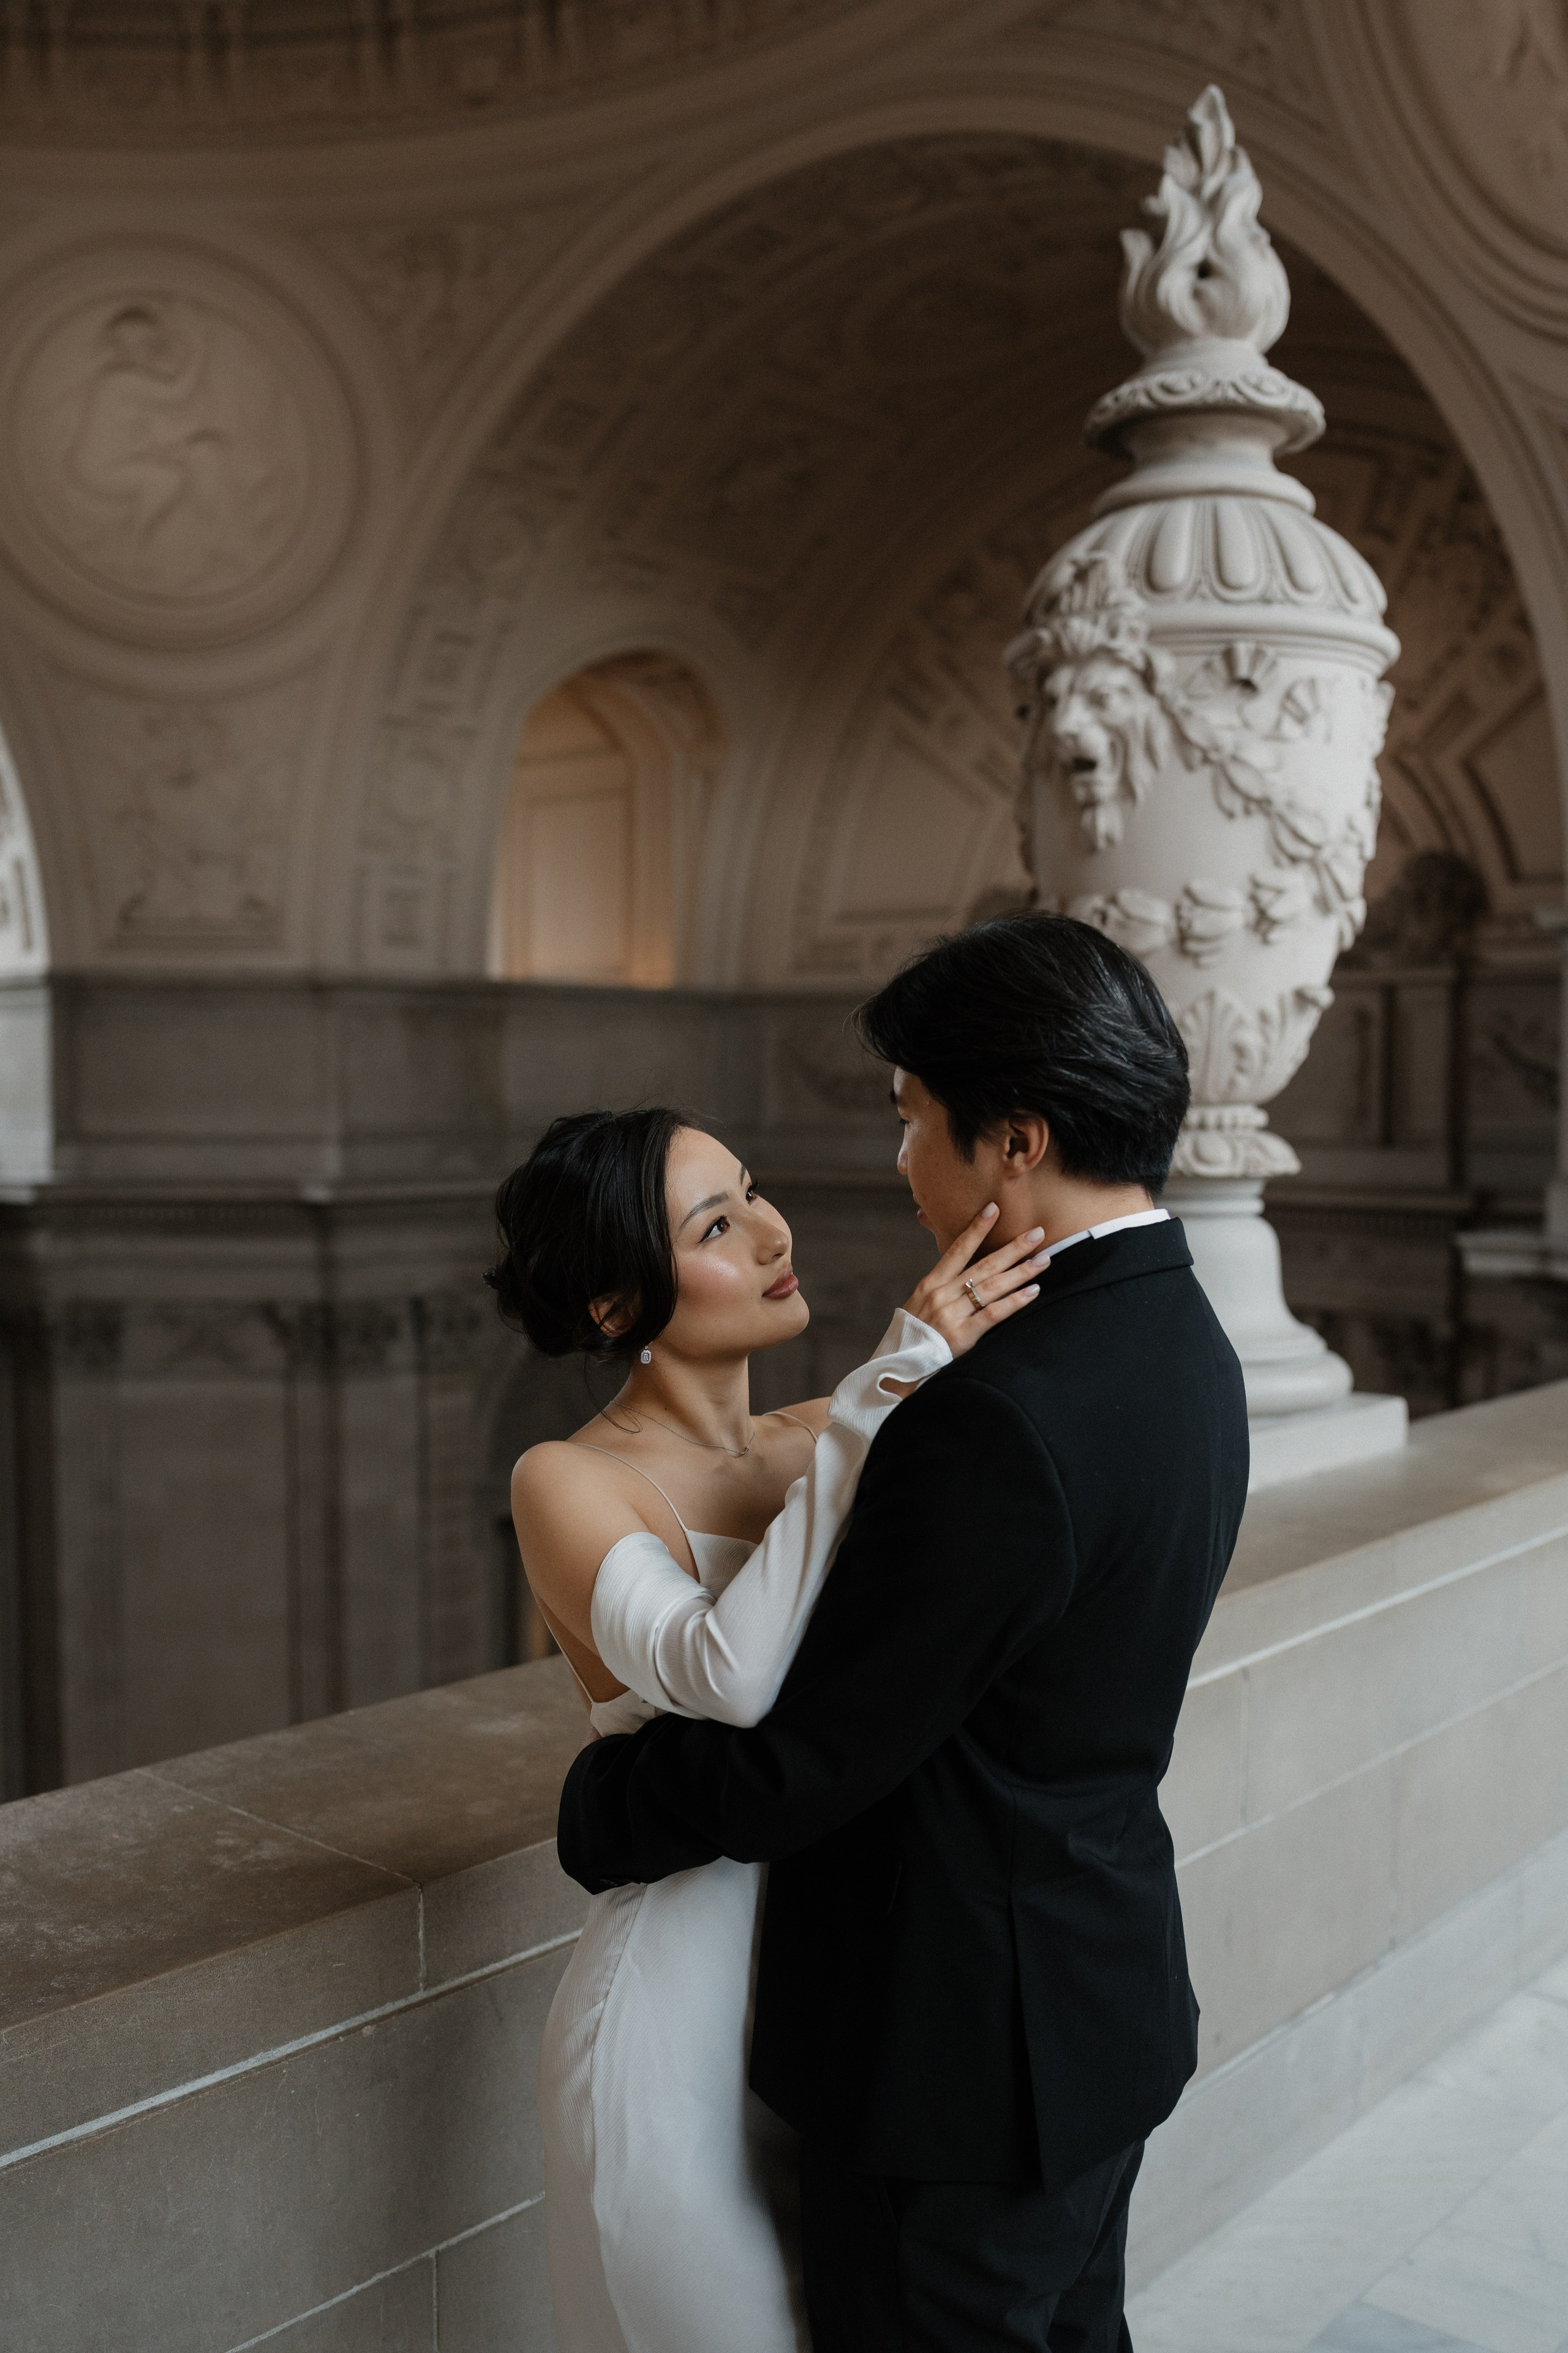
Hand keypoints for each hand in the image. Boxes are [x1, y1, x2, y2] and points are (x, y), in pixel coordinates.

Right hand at [903, 1205, 1051, 1358]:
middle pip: (984, 1265)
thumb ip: (941, 1289)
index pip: (958, 1249)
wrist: (895, 1370)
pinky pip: (993, 1314)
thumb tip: (965, 1275)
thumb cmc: (911, 1338)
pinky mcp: (961, 1336)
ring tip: (1043, 1260)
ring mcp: (951, 1314)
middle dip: (1013, 1248)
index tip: (994, 1209)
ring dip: (1021, 1271)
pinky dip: (1015, 1301)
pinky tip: (1033, 1291)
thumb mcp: (918, 1306)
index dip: (977, 1228)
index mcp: (930, 1284)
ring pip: (992, 1286)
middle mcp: (941, 1294)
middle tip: (1036, 1233)